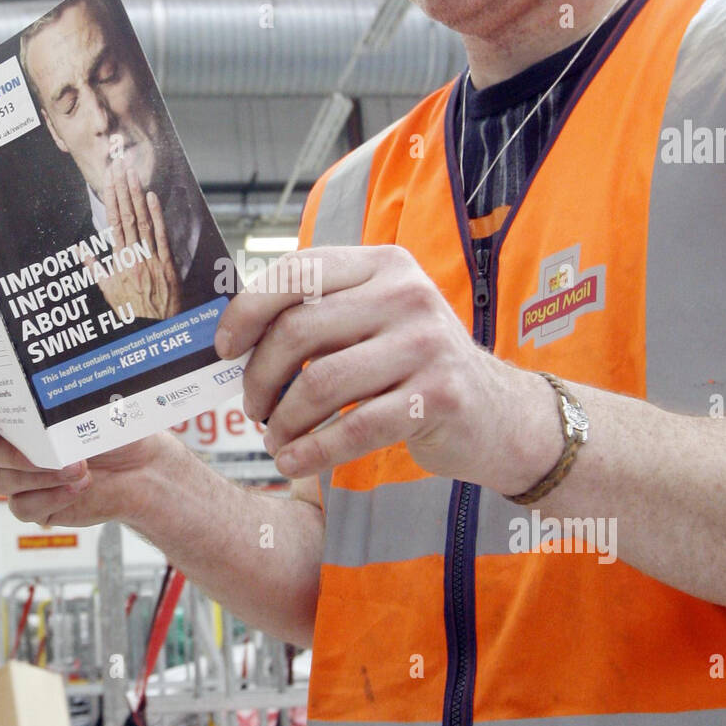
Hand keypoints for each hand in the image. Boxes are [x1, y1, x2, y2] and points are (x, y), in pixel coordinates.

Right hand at [0, 384, 174, 527]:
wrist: (141, 463)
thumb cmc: (112, 425)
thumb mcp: (87, 402)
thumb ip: (56, 401)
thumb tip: (44, 404)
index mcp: (10, 405)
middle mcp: (3, 440)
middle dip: (12, 453)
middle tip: (50, 452)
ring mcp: (14, 474)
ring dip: (38, 476)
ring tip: (80, 468)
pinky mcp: (30, 503)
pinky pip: (20, 507)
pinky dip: (50, 497)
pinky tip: (78, 487)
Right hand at [102, 159, 181, 320]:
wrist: (154, 332)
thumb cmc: (132, 313)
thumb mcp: (108, 293)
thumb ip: (95, 270)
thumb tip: (82, 252)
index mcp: (118, 262)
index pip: (113, 223)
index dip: (111, 198)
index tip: (109, 179)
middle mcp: (134, 257)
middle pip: (127, 216)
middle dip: (123, 189)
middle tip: (120, 165)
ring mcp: (151, 260)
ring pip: (143, 222)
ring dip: (137, 195)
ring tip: (133, 173)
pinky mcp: (168, 266)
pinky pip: (162, 237)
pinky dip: (157, 216)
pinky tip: (152, 197)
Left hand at [213, 245, 552, 491]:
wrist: (500, 414)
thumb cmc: (416, 368)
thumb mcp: (376, 320)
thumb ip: (320, 314)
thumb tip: (233, 335)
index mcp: (383, 264)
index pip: (297, 272)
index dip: (247, 311)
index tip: (224, 348)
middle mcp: (406, 294)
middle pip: (298, 330)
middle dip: (260, 377)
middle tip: (253, 408)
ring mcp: (427, 344)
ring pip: (320, 382)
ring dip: (282, 420)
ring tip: (274, 439)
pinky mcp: (439, 397)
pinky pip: (354, 428)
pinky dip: (312, 450)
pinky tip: (295, 461)